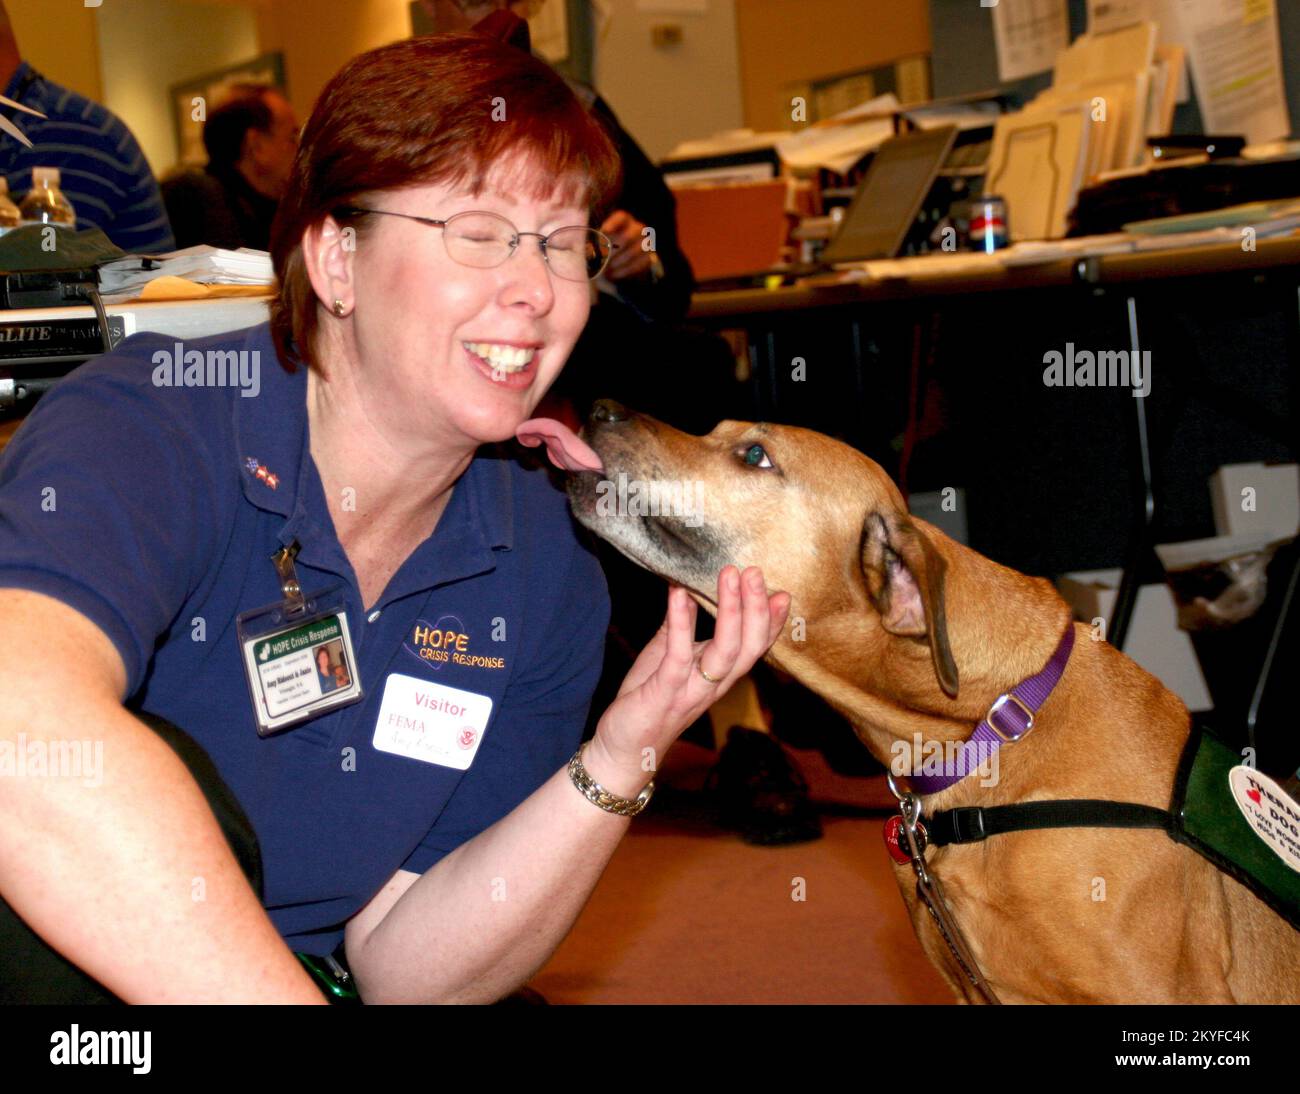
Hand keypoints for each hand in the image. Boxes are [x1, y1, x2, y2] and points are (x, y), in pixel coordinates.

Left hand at [583, 566, 790, 796]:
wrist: (624, 749)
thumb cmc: (647, 701)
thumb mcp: (666, 656)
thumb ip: (679, 625)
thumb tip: (685, 585)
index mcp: (719, 675)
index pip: (754, 647)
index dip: (771, 622)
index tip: (782, 592)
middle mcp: (713, 685)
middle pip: (748, 646)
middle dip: (756, 609)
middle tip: (755, 573)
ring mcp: (691, 690)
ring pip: (725, 652)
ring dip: (731, 612)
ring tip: (731, 576)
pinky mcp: (664, 693)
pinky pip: (679, 657)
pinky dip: (682, 624)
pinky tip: (679, 595)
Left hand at [599, 209, 655, 280]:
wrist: (623, 261)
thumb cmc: (606, 247)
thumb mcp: (599, 240)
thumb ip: (593, 241)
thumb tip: (586, 247)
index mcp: (624, 221)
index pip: (621, 218)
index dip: (613, 223)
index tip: (604, 232)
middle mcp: (637, 229)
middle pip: (629, 236)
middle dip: (614, 249)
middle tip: (601, 258)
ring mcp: (645, 243)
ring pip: (635, 251)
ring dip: (618, 262)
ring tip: (605, 270)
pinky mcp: (648, 258)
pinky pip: (639, 264)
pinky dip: (625, 271)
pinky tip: (614, 274)